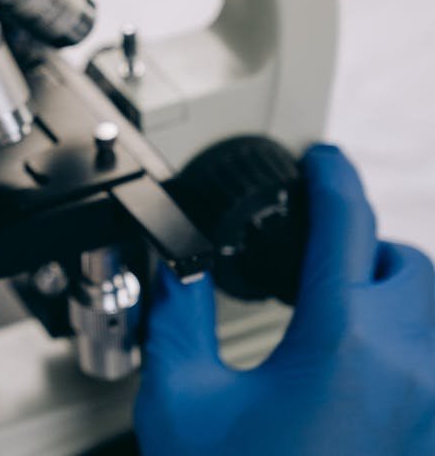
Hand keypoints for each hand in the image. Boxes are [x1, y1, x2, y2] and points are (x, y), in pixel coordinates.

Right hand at [135, 144, 434, 454]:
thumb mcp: (180, 397)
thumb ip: (180, 314)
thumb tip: (178, 265)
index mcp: (341, 345)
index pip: (347, 227)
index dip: (332, 178)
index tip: (322, 161)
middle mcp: (408, 374)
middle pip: (413, 270)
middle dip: (369, 251)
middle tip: (320, 261)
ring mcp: (431, 416)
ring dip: (396, 301)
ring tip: (344, 319)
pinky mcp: (428, 444)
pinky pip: (432, 376)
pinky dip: (405, 356)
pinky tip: (361, 379)